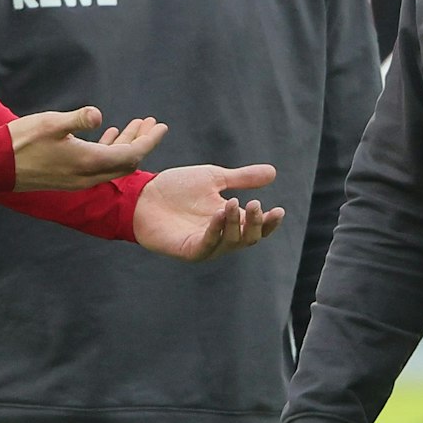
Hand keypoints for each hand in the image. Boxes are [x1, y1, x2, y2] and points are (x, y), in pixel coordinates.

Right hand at [6, 107, 165, 190]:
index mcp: (87, 162)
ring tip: (135, 124)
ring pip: (112, 164)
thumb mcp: (51, 123)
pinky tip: (109, 134)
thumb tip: (98, 115)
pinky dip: (108, 150)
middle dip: (142, 142)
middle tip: (152, 123)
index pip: (130, 156)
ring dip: (126, 145)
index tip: (161, 126)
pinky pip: (98, 166)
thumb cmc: (21, 141)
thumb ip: (78, 119)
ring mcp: (78, 180)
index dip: (149, 141)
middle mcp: (87, 176)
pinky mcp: (68, 178)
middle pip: (126, 163)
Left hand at [133, 163, 284, 261]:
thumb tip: (273, 172)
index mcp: (229, 220)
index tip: (278, 210)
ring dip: (235, 224)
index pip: (256, 227)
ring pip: (230, 243)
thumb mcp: (214, 178)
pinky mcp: (188, 250)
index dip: (269, 222)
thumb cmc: (177, 188)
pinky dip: (215, 230)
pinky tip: (218, 214)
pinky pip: (207, 245)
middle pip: (247, 238)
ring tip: (232, 203)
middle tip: (255, 205)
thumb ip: (242, 179)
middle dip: (255, 223)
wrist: (144, 194)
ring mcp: (205, 245)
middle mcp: (220, 236)